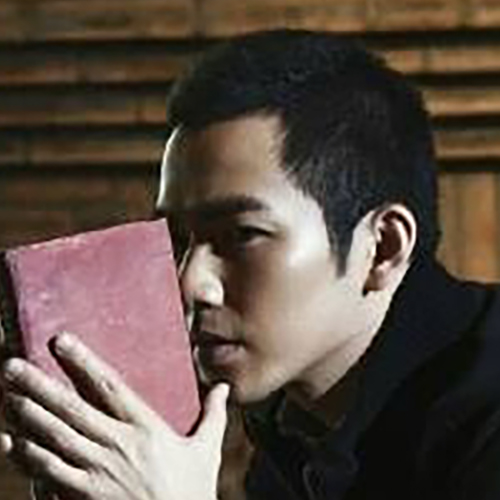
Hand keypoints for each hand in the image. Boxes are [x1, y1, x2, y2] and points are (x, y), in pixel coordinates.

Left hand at [0, 333, 228, 499]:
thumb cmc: (191, 492)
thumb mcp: (207, 451)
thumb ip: (214, 415)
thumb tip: (224, 386)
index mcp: (145, 428)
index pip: (109, 386)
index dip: (84, 362)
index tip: (61, 341)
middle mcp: (117, 446)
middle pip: (72, 410)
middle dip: (40, 386)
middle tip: (13, 366)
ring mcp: (97, 474)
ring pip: (55, 438)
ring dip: (28, 416)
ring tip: (7, 394)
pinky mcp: (83, 498)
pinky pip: (50, 474)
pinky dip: (27, 457)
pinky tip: (9, 442)